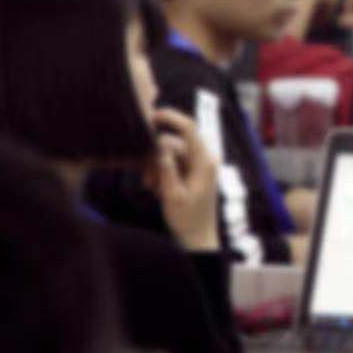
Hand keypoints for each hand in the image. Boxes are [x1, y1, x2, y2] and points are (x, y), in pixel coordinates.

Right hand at [143, 107, 220, 251]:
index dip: (172, 117)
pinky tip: (157, 190)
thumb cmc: (188, 220)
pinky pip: (171, 163)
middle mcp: (203, 159)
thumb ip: (167, 170)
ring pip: (169, 153)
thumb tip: (159, 148)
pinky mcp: (189, 172)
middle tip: (147, 179)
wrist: (197, 238)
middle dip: (156, 157)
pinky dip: (161, 172)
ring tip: (152, 188)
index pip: (190, 129)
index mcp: (204, 161)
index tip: (152, 114)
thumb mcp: (174, 196)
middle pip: (174, 142)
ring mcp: (196, 165)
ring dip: (156, 167)